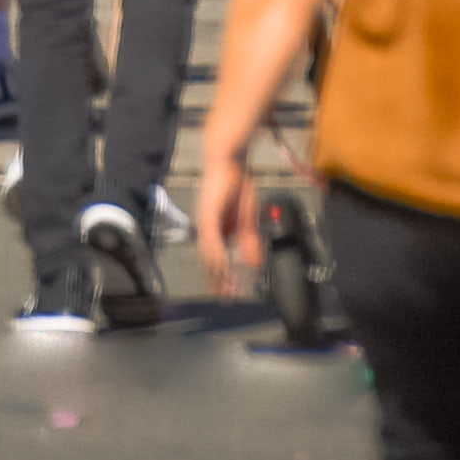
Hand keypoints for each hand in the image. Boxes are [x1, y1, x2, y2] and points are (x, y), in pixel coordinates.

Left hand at [193, 145, 263, 282]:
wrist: (229, 159)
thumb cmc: (236, 184)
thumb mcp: (247, 219)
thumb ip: (248, 242)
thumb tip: (253, 265)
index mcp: (215, 230)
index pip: (216, 260)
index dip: (221, 277)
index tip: (227, 295)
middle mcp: (207, 228)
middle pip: (210, 261)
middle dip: (218, 281)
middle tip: (226, 300)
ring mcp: (205, 221)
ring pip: (209, 253)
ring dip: (217, 272)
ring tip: (225, 288)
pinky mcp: (208, 213)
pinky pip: (212, 237)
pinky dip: (217, 253)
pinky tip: (222, 265)